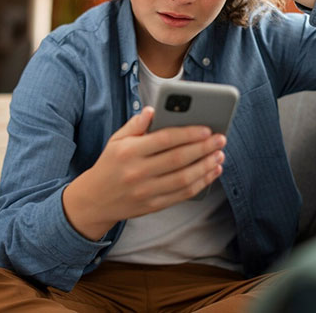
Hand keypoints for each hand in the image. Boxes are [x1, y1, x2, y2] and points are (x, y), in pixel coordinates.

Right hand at [62, 106, 225, 240]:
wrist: (95, 200)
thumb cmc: (110, 164)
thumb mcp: (116, 140)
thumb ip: (135, 125)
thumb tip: (153, 110)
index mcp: (128, 152)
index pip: (164, 140)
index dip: (188, 133)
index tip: (206, 129)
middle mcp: (137, 172)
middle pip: (178, 159)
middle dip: (203, 148)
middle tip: (220, 139)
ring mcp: (146, 191)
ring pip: (184, 178)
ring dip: (206, 166)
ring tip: (220, 155)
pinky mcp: (153, 205)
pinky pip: (182, 194)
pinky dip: (201, 183)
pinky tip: (212, 172)